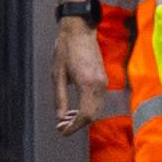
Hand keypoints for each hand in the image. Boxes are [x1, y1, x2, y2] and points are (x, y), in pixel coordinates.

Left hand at [53, 19, 105, 134]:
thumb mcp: (57, 75)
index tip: (62, 131)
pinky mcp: (103, 80)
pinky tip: (74, 109)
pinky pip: (98, 101)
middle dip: (77, 124)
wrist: (79, 31)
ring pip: (97, 109)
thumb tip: (60, 118)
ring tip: (65, 118)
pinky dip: (88, 109)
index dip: (74, 126)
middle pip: (93, 115)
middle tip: (61, 126)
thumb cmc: (66, 50)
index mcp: (88, 84)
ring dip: (83, 117)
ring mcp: (104, 82)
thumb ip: (60, 99)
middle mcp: (100, 85)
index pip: (86, 115)